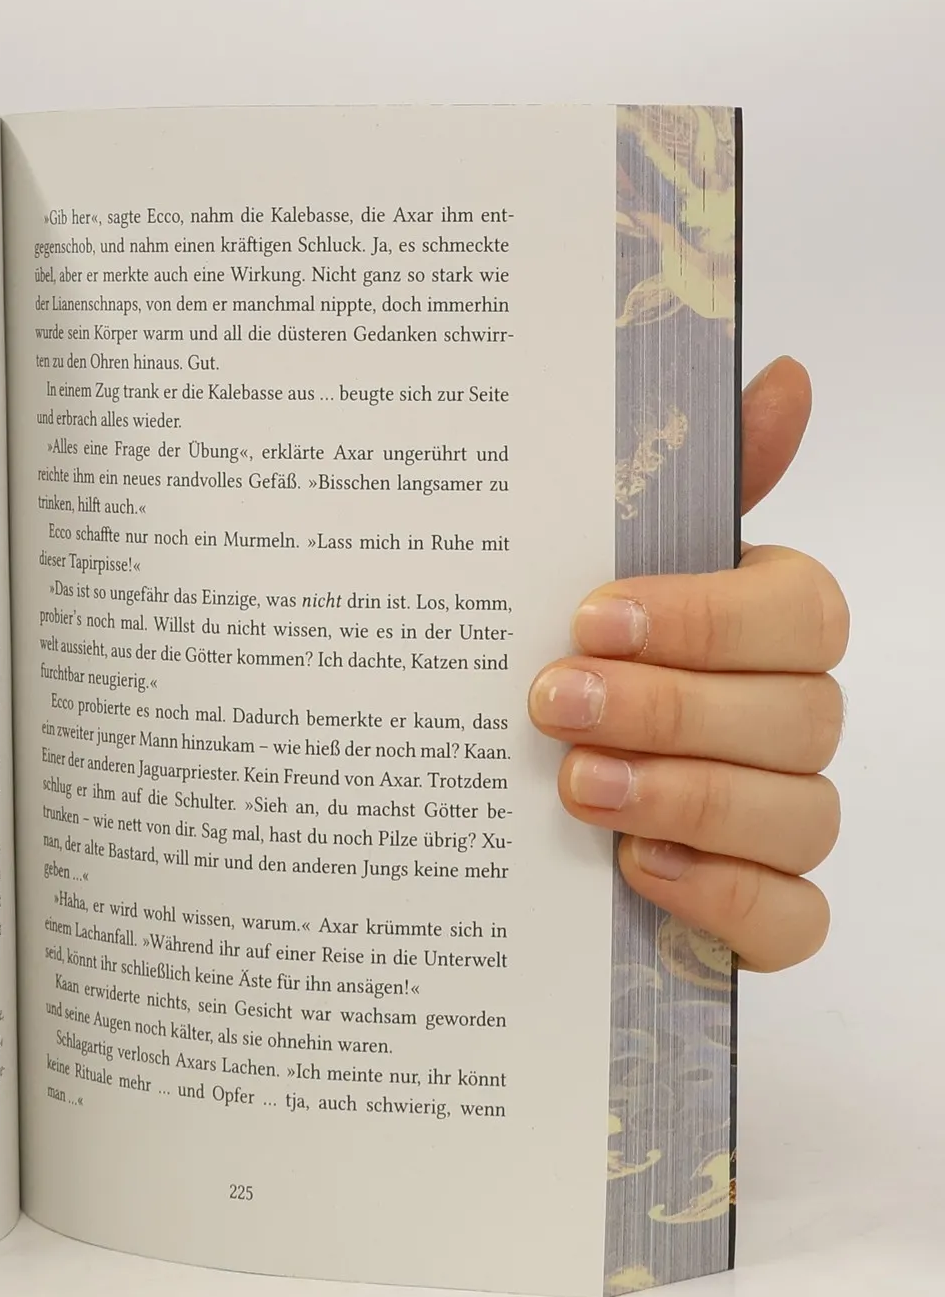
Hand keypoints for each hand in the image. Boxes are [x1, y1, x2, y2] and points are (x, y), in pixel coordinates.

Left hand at [529, 357, 844, 969]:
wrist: (494, 802)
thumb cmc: (565, 667)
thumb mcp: (590, 570)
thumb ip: (681, 487)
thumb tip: (785, 375)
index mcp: (763, 628)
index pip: (800, 611)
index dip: (703, 616)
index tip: (587, 618)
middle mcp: (788, 721)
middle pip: (801, 716)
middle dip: (673, 710)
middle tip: (555, 706)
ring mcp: (782, 822)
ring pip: (800, 816)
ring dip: (686, 799)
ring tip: (575, 790)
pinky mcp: (762, 911)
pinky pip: (795, 921)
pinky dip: (727, 901)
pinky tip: (640, 874)